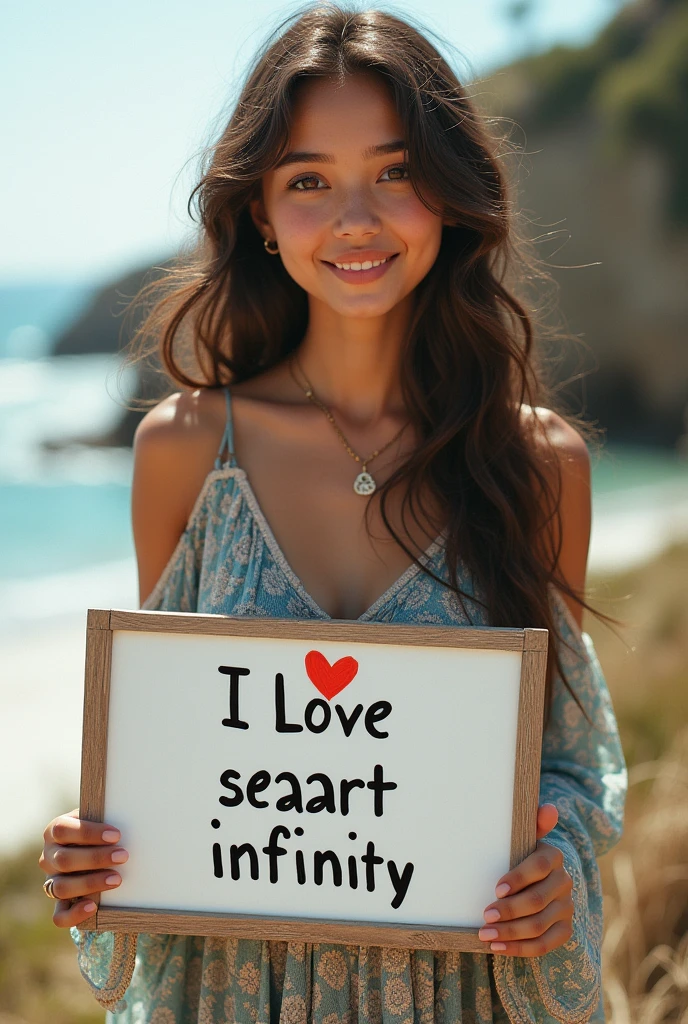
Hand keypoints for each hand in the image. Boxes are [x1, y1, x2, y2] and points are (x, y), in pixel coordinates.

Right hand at [39, 809, 127, 927]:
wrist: (91, 848)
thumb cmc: (97, 831)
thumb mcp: (97, 818)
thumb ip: (103, 817)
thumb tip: (128, 816)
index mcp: (54, 831)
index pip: (63, 830)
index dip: (89, 833)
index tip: (116, 835)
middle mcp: (49, 856)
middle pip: (64, 860)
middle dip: (96, 858)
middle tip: (123, 856)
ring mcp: (51, 881)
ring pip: (61, 887)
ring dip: (90, 883)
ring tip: (117, 879)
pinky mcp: (59, 902)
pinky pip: (59, 916)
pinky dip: (74, 914)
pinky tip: (93, 907)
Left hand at [479, 803, 573, 955]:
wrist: (538, 878)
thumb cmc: (520, 854)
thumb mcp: (524, 836)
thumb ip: (533, 823)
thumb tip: (549, 809)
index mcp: (554, 856)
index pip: (539, 867)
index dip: (519, 878)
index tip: (497, 888)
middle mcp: (564, 882)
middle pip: (537, 901)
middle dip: (509, 911)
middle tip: (485, 916)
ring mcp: (566, 908)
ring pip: (538, 925)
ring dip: (510, 933)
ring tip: (485, 934)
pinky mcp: (564, 930)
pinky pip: (544, 945)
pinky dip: (520, 949)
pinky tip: (499, 948)